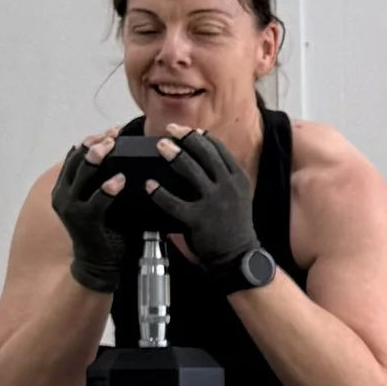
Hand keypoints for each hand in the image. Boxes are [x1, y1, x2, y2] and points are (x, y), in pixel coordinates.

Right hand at [50, 132, 129, 293]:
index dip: (92, 140)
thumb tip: (127, 158)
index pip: (75, 155)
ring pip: (81, 175)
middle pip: (77, 160)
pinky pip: (95, 201)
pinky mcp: (84, 221)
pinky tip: (120, 180)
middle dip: (96, 143)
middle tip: (114, 134)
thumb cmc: (107, 230)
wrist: (100, 264)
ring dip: (97, 158)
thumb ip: (107, 181)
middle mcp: (63, 194)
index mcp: (66, 186)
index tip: (113, 131)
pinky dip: (107, 188)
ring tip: (112, 145)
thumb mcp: (103, 201)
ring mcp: (70, 207)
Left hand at [144, 126, 256, 274]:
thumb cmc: (233, 225)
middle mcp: (228, 187)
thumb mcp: (237, 196)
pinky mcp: (198, 220)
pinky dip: (159, 192)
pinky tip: (149, 185)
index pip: (218, 149)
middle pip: (205, 153)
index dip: (199, 135)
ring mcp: (214, 203)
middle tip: (169, 131)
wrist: (237, 256)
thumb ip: (223, 176)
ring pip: (190, 171)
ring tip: (159, 146)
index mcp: (237, 179)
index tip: (184, 129)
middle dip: (185, 138)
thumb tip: (201, 152)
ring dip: (173, 155)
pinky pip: (173, 202)